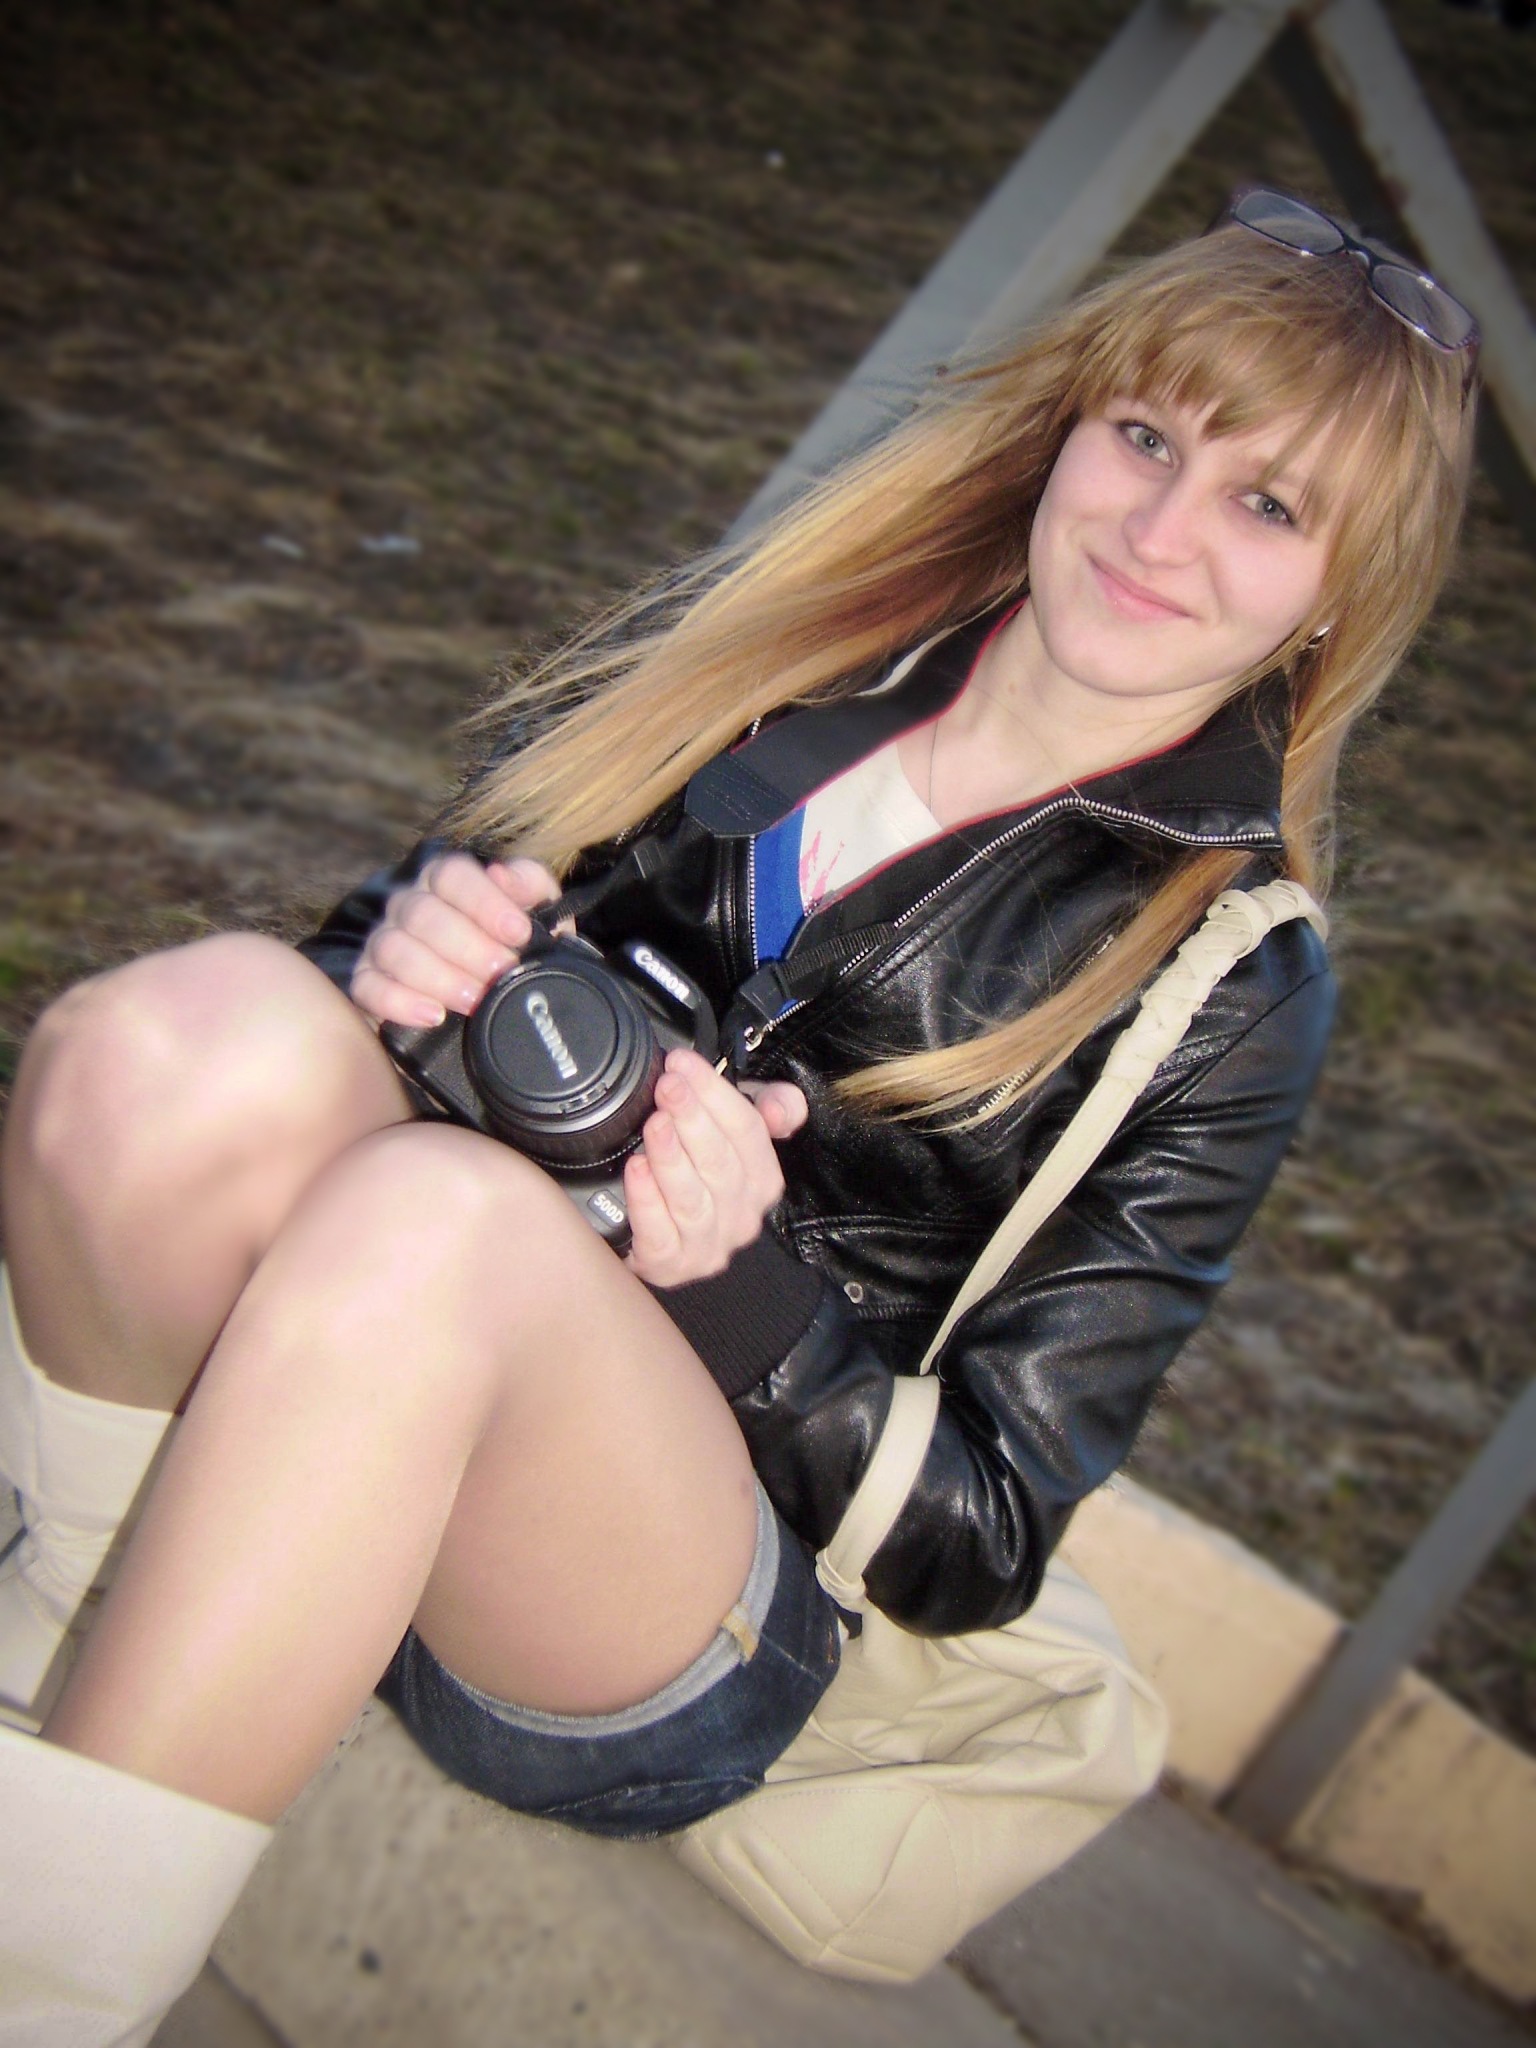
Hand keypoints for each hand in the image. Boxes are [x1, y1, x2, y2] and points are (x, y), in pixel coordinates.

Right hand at [350, 853, 560, 1029]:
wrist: (495, 991)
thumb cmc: (514, 946)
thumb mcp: (536, 914)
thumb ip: (529, 886)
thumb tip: (503, 874)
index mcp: (446, 880)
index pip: (452, 874)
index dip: (484, 901)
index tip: (518, 932)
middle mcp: (409, 905)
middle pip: (423, 914)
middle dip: (468, 947)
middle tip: (501, 972)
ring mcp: (384, 942)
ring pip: (394, 949)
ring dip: (439, 977)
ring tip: (475, 1001)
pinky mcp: (367, 981)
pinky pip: (367, 987)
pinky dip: (399, 1002)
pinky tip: (433, 1016)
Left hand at [624, 1048, 808, 1287]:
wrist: (660, 1237)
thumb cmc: (698, 1175)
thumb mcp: (736, 1132)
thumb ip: (769, 1108)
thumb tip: (782, 1109)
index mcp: (763, 1180)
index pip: (748, 1130)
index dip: (715, 1092)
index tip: (682, 1063)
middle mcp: (742, 1216)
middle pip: (720, 1163)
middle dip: (691, 1117)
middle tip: (666, 1086)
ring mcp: (708, 1245)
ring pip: (692, 1199)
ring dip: (671, 1156)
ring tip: (654, 1124)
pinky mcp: (671, 1266)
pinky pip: (660, 1234)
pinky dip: (648, 1200)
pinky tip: (636, 1170)